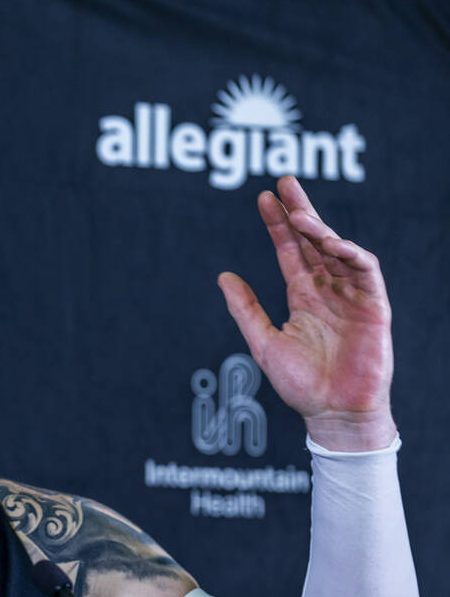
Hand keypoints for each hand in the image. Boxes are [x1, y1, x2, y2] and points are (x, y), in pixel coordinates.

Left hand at [218, 176, 394, 450]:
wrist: (332, 413)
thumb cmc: (300, 384)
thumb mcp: (263, 342)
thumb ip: (245, 309)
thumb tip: (223, 276)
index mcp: (304, 297)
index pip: (291, 251)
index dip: (278, 225)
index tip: (263, 198)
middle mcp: (328, 290)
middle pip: (315, 241)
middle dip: (301, 212)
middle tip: (285, 183)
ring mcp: (352, 296)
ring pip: (338, 251)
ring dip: (320, 230)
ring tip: (299, 214)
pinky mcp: (374, 307)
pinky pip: (365, 272)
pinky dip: (350, 254)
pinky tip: (331, 242)